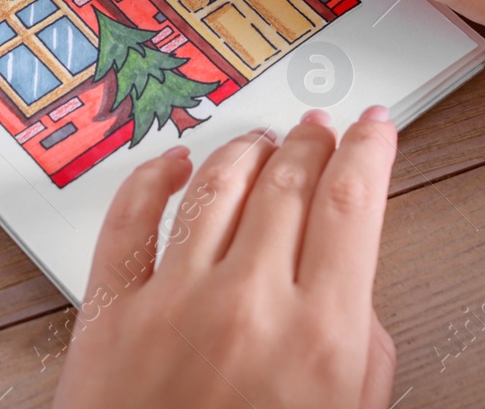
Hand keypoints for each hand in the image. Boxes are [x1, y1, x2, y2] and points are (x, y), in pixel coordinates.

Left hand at [51, 108, 398, 408]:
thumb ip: (361, 356)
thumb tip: (352, 298)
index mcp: (320, 336)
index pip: (352, 203)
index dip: (369, 152)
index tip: (376, 129)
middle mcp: (247, 303)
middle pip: (287, 184)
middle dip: (310, 144)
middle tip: (319, 128)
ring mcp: (172, 302)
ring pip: (215, 187)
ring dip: (246, 151)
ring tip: (261, 140)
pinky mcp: (109, 314)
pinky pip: (129, 219)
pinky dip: (153, 178)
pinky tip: (174, 162)